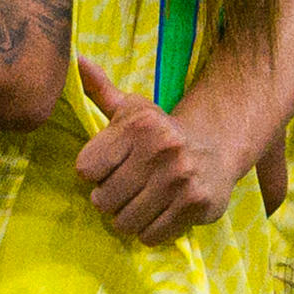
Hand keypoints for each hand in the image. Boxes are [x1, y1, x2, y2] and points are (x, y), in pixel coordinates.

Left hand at [72, 55, 259, 242]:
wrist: (217, 147)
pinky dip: (150, 230)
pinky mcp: (197, 204)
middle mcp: (161, 150)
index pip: (86, 169)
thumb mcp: (132, 108)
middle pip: (102, 200)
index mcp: (139, 125)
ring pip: (125, 222)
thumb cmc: (161, 132)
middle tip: (126, 189)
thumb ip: (100, 89)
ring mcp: (181, 179)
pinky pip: (151, 235)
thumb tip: (75, 58)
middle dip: (109, 199)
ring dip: (128, 218)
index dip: (94, 173)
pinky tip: (160, 212)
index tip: (110, 168)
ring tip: (141, 202)